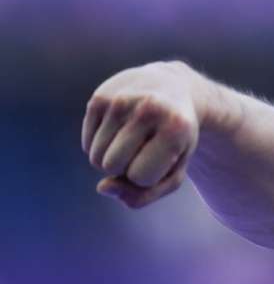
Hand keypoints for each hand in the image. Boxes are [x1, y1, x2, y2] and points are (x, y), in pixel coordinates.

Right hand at [82, 60, 201, 208]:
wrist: (171, 88)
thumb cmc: (175, 139)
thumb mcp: (174, 171)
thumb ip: (144, 195)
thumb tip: (103, 188)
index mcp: (175, 129)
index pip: (140, 176)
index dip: (148, 176)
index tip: (162, 157)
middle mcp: (147, 110)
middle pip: (112, 166)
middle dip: (126, 168)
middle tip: (146, 148)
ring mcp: (120, 101)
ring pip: (95, 158)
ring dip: (111, 158)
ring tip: (134, 138)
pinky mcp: (99, 98)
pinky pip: (87, 145)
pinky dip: (101, 147)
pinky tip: (121, 130)